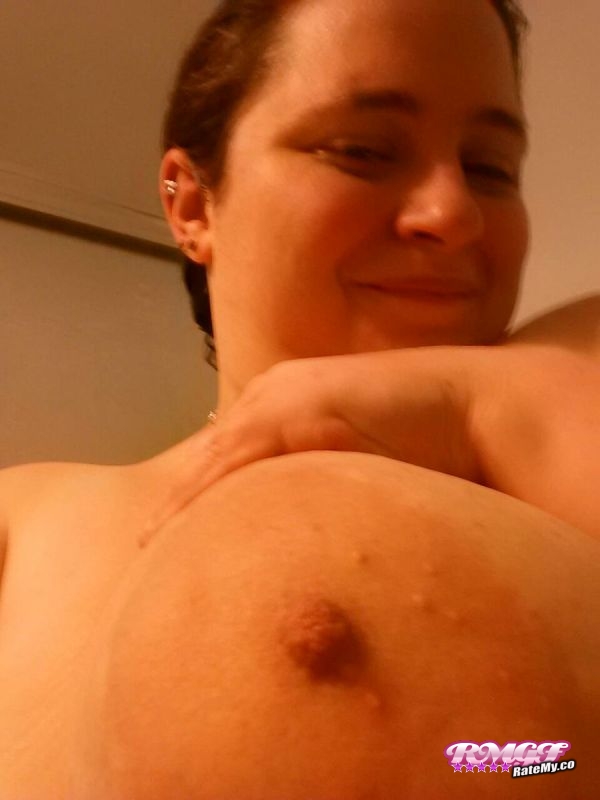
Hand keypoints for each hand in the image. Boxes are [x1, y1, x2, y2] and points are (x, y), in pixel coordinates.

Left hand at [147, 347, 483, 532]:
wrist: (468, 407)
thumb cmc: (423, 441)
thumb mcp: (358, 465)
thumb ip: (322, 483)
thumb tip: (303, 528)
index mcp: (286, 405)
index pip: (229, 453)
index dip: (197, 492)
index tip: (169, 533)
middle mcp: (275, 395)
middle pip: (214, 452)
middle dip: (181, 498)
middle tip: (148, 544)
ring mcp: (284, 395)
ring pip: (219, 454)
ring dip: (185, 499)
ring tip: (154, 542)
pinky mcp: (299, 406)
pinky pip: (241, 453)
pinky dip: (210, 489)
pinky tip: (189, 521)